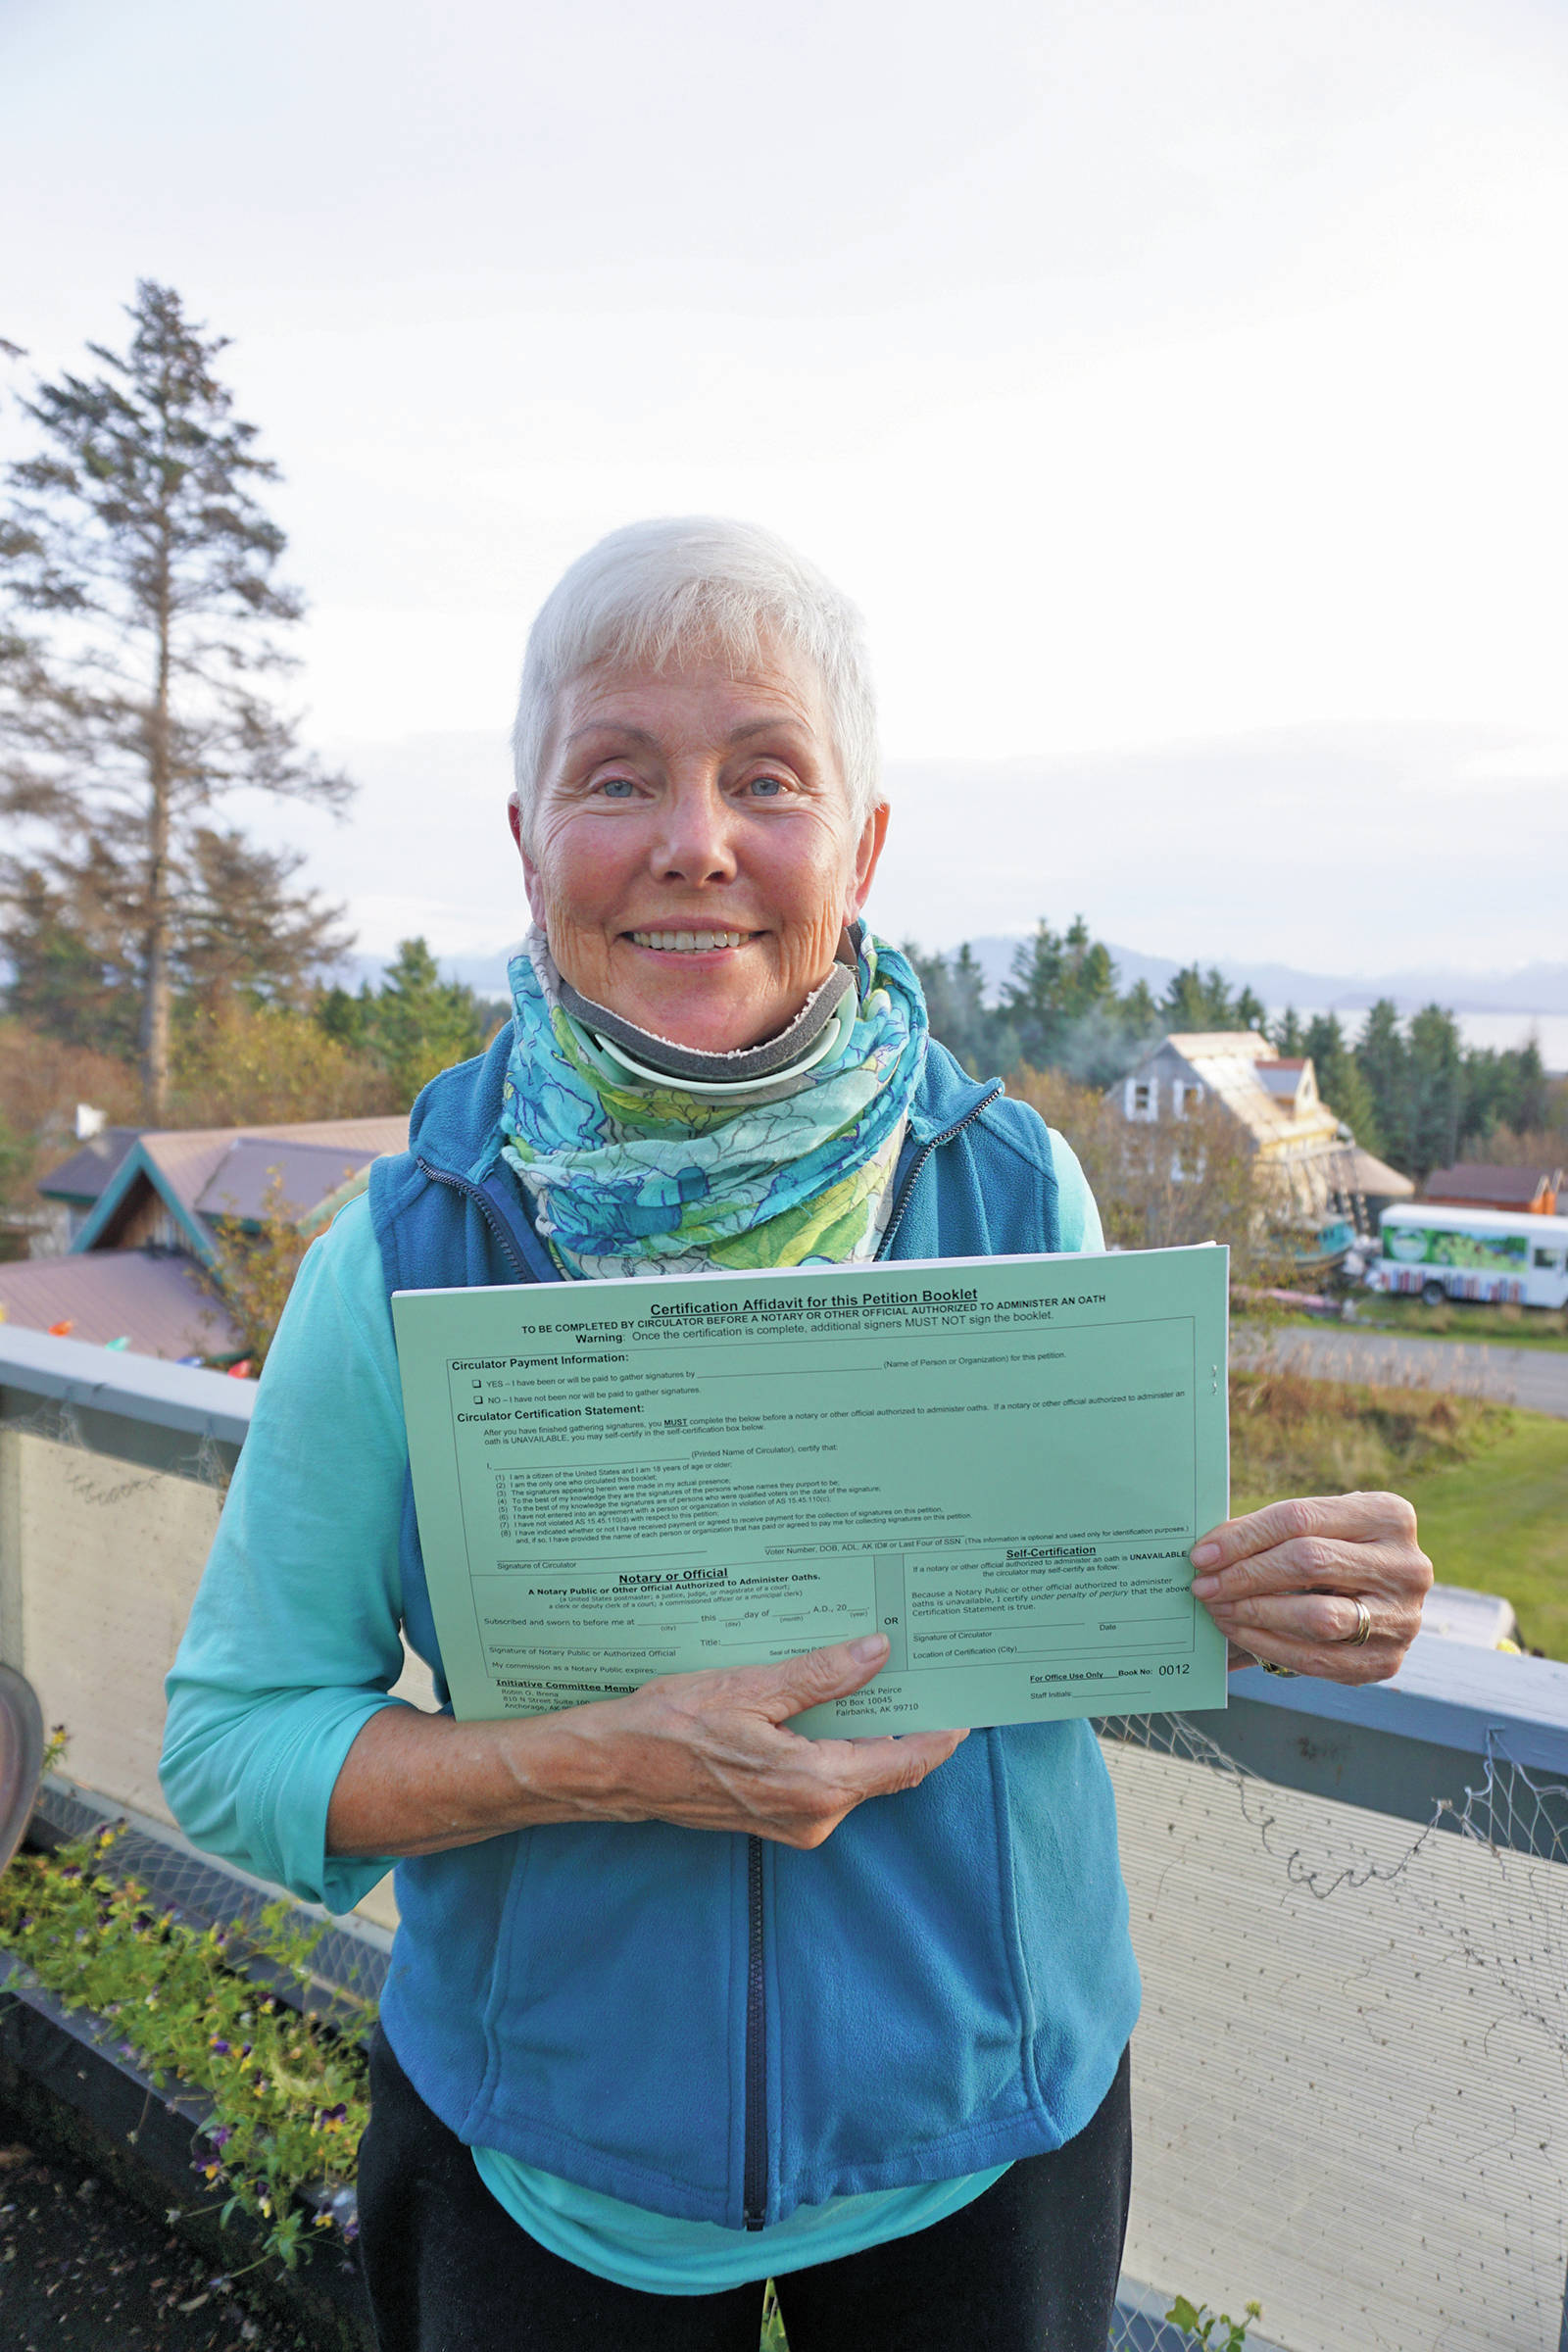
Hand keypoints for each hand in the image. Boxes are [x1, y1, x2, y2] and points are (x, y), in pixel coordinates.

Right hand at [531, 1632, 968, 1847]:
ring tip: (886, 1674)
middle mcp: (815, 1814)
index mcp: (816, 1784)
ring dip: (874, 1730)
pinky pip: (830, 1778)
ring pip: (859, 1772)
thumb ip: (820, 1675)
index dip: (943, 1730)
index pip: (906, 1760)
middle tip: (930, 1669)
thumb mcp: (749, 1687)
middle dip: (911, 1722)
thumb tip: (877, 1652)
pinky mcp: (777, 1816)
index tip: (969, 1696)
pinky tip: (836, 1703)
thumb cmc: (670, 1728)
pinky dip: (843, 1744)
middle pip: (888, 1767)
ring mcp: (796, 1821)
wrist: (612, 1771)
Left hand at [1189, 1492, 1431, 1684]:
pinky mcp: (1387, 1661)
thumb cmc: (1334, 1552)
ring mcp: (1403, 1617)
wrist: (1380, 1600)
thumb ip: (1273, 1533)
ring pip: (1316, 1616)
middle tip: (1204, 1585)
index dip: (1244, 1537)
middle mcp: (1407, 1565)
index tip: (1202, 1554)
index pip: (1299, 1518)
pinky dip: (1270, 1645)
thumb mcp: (1318, 1528)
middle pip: (1308, 1562)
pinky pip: (1317, 1657)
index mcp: (1388, 1515)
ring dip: (1254, 1613)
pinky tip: (1240, 1633)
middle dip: (1245, 1575)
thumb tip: (1208, 1552)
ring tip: (1218, 1609)